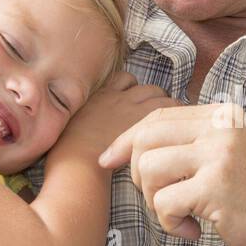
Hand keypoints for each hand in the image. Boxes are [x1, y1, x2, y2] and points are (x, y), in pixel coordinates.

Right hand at [55, 71, 179, 159]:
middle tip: (157, 117)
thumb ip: (81, 122)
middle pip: (143, 86)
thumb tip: (86, 130)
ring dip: (166, 103)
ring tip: (171, 121)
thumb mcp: (66, 129)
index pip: (122, 80)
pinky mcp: (146, 120)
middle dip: (152, 97)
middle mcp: (116, 97)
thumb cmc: (67, 157)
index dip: (131, 90)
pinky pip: (169, 104)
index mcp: (97, 97)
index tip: (135, 104)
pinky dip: (176, 109)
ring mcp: (131, 107)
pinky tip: (179, 124)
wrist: (77, 165)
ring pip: (158, 93)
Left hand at [98, 101, 245, 245]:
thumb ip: (193, 144)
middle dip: (139, 176)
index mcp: (222, 116)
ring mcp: (219, 156)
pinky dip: (170, 224)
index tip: (108, 159)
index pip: (158, 117)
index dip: (126, 139)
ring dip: (154, 202)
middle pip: (145, 140)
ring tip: (181, 216)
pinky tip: (193, 231)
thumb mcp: (231, 155)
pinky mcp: (216, 187)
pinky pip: (163, 203)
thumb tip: (131, 147)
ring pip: (148, 170)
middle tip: (160, 201)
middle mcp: (221, 129)